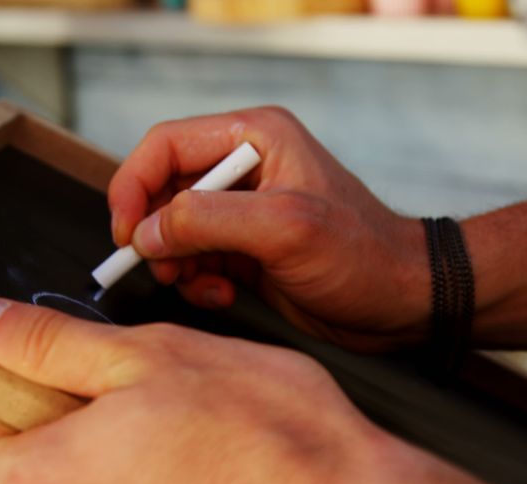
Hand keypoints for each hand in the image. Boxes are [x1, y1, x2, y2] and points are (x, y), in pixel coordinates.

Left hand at [0, 287, 526, 483]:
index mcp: (50, 480)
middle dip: (87, 435)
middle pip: (45, 475)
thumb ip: (43, 342)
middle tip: (159, 404)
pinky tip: (208, 480)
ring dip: (130, 470)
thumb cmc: (261, 430)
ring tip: (193, 443)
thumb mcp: (145, 355)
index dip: (34, 403)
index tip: (88, 385)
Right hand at [109, 107, 431, 351]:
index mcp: (255, 137)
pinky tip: (222, 294)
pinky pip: (196, 259)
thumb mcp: (284, 229)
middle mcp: (246, 167)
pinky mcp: (247, 248)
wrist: (403, 302)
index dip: (134, 185)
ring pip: (174, 229)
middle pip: (163, 189)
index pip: (166, 144)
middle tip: (161, 267)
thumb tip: (146, 230)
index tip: (124, 231)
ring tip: (200, 285)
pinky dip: (197, 280)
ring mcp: (245, 210)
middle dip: (154, 231)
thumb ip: (209, 221)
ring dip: (175, 262)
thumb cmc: (362, 256)